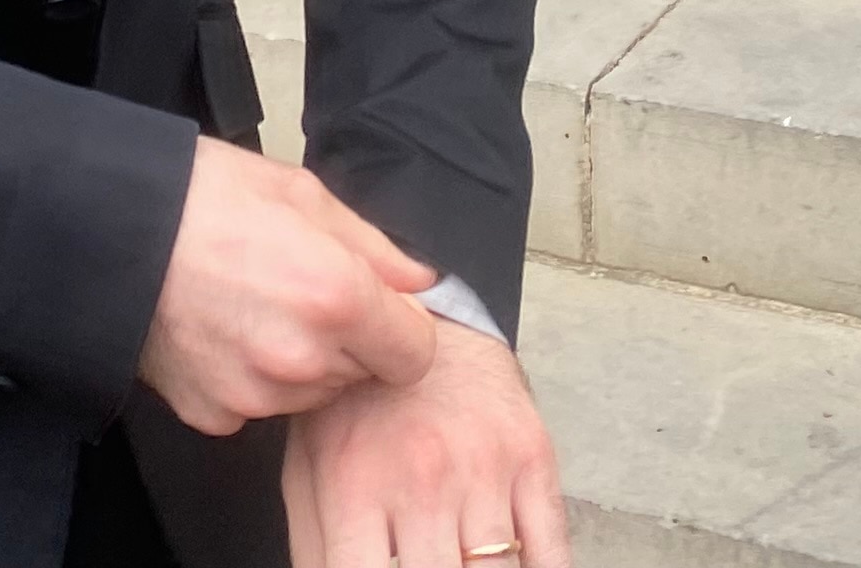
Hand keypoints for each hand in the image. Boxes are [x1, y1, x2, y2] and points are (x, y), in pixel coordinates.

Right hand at [138, 138, 440, 435]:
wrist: (110, 228)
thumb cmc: (206, 196)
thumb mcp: (301, 193)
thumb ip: (374, 245)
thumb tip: (421, 282)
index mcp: (336, 297)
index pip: (416, 354)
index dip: (402, 328)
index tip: (377, 308)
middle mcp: (303, 359)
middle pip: (362, 374)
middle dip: (347, 341)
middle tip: (298, 291)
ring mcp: (256, 395)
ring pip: (311, 393)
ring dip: (301, 362)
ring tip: (253, 306)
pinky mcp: (214, 415)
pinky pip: (257, 406)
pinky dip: (249, 377)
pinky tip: (221, 331)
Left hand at [285, 324, 569, 567]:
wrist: (424, 318)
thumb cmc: (358, 404)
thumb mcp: (308, 466)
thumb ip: (311, 548)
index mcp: (357, 487)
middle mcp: (423, 480)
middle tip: (430, 567)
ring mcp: (484, 469)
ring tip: (464, 566)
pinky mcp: (533, 458)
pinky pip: (552, 552)